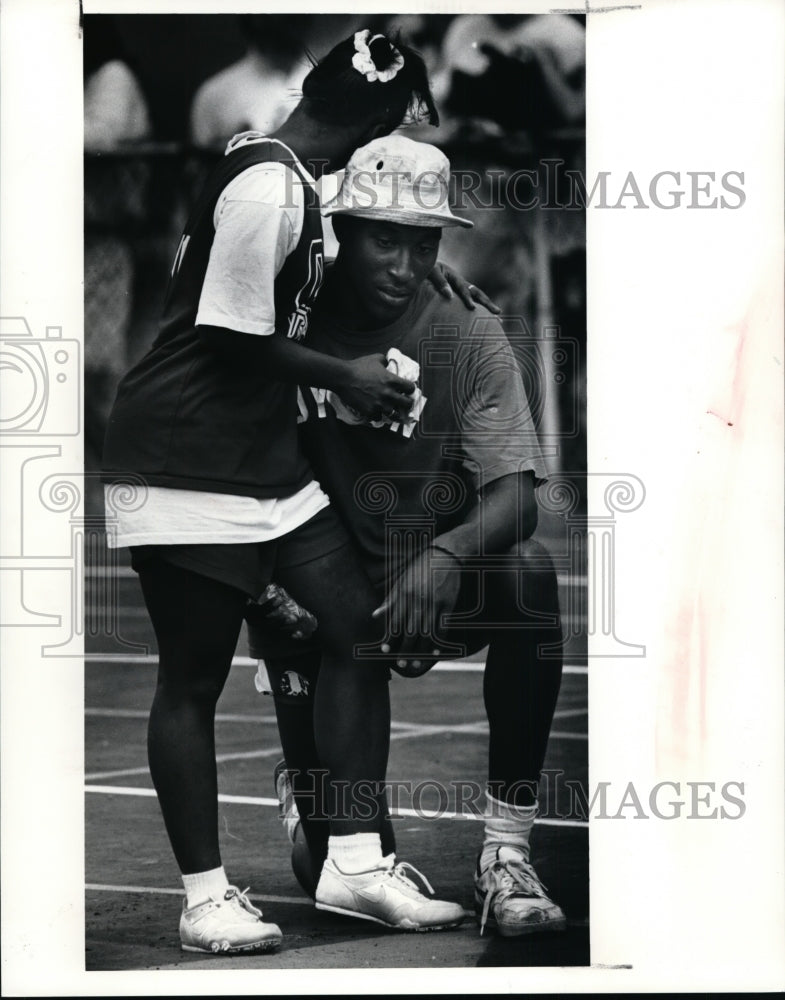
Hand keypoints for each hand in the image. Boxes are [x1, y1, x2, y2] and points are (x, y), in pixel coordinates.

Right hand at [336, 354, 414, 420]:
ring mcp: (380, 404)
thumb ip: (385, 361)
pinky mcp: (370, 411)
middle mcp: (388, 394)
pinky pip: (379, 418)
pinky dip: (378, 415)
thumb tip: (388, 363)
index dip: (410, 389)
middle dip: (407, 404)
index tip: (407, 390)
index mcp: (392, 380)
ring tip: (393, 412)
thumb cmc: (358, 367)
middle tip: (404, 404)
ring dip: (394, 413)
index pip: (411, 388)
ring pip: (394, 415)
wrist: (343, 378)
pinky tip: (376, 412)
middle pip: (407, 404)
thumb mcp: (375, 358)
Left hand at [372, 547, 461, 664]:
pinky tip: (435, 653)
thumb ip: (389, 600)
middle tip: (401, 664)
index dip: (389, 639)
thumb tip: (374, 616)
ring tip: (415, 664)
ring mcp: (435, 603)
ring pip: (427, 633)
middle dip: (404, 650)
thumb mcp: (401, 581)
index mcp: (404, 594)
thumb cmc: (419, 569)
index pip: (394, 622)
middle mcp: (418, 600)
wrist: (444, 556)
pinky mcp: (448, 605)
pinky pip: (442, 628)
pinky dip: (438, 643)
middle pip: (410, 632)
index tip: (385, 651)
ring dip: (421, 652)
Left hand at [428, 262, 500, 313]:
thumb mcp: (431, 273)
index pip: (464, 289)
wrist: (427, 268)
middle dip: (487, 304)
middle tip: (497, 313)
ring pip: (478, 300)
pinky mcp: (460, 297)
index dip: (468, 298)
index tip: (472, 308)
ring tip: (499, 320)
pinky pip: (472, 304)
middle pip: (478, 294)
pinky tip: (486, 322)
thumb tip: (449, 296)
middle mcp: (462, 284)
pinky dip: (479, 313)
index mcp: (455, 277)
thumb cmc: (427, 270)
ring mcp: (463, 291)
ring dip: (488, 309)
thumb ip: (439, 282)